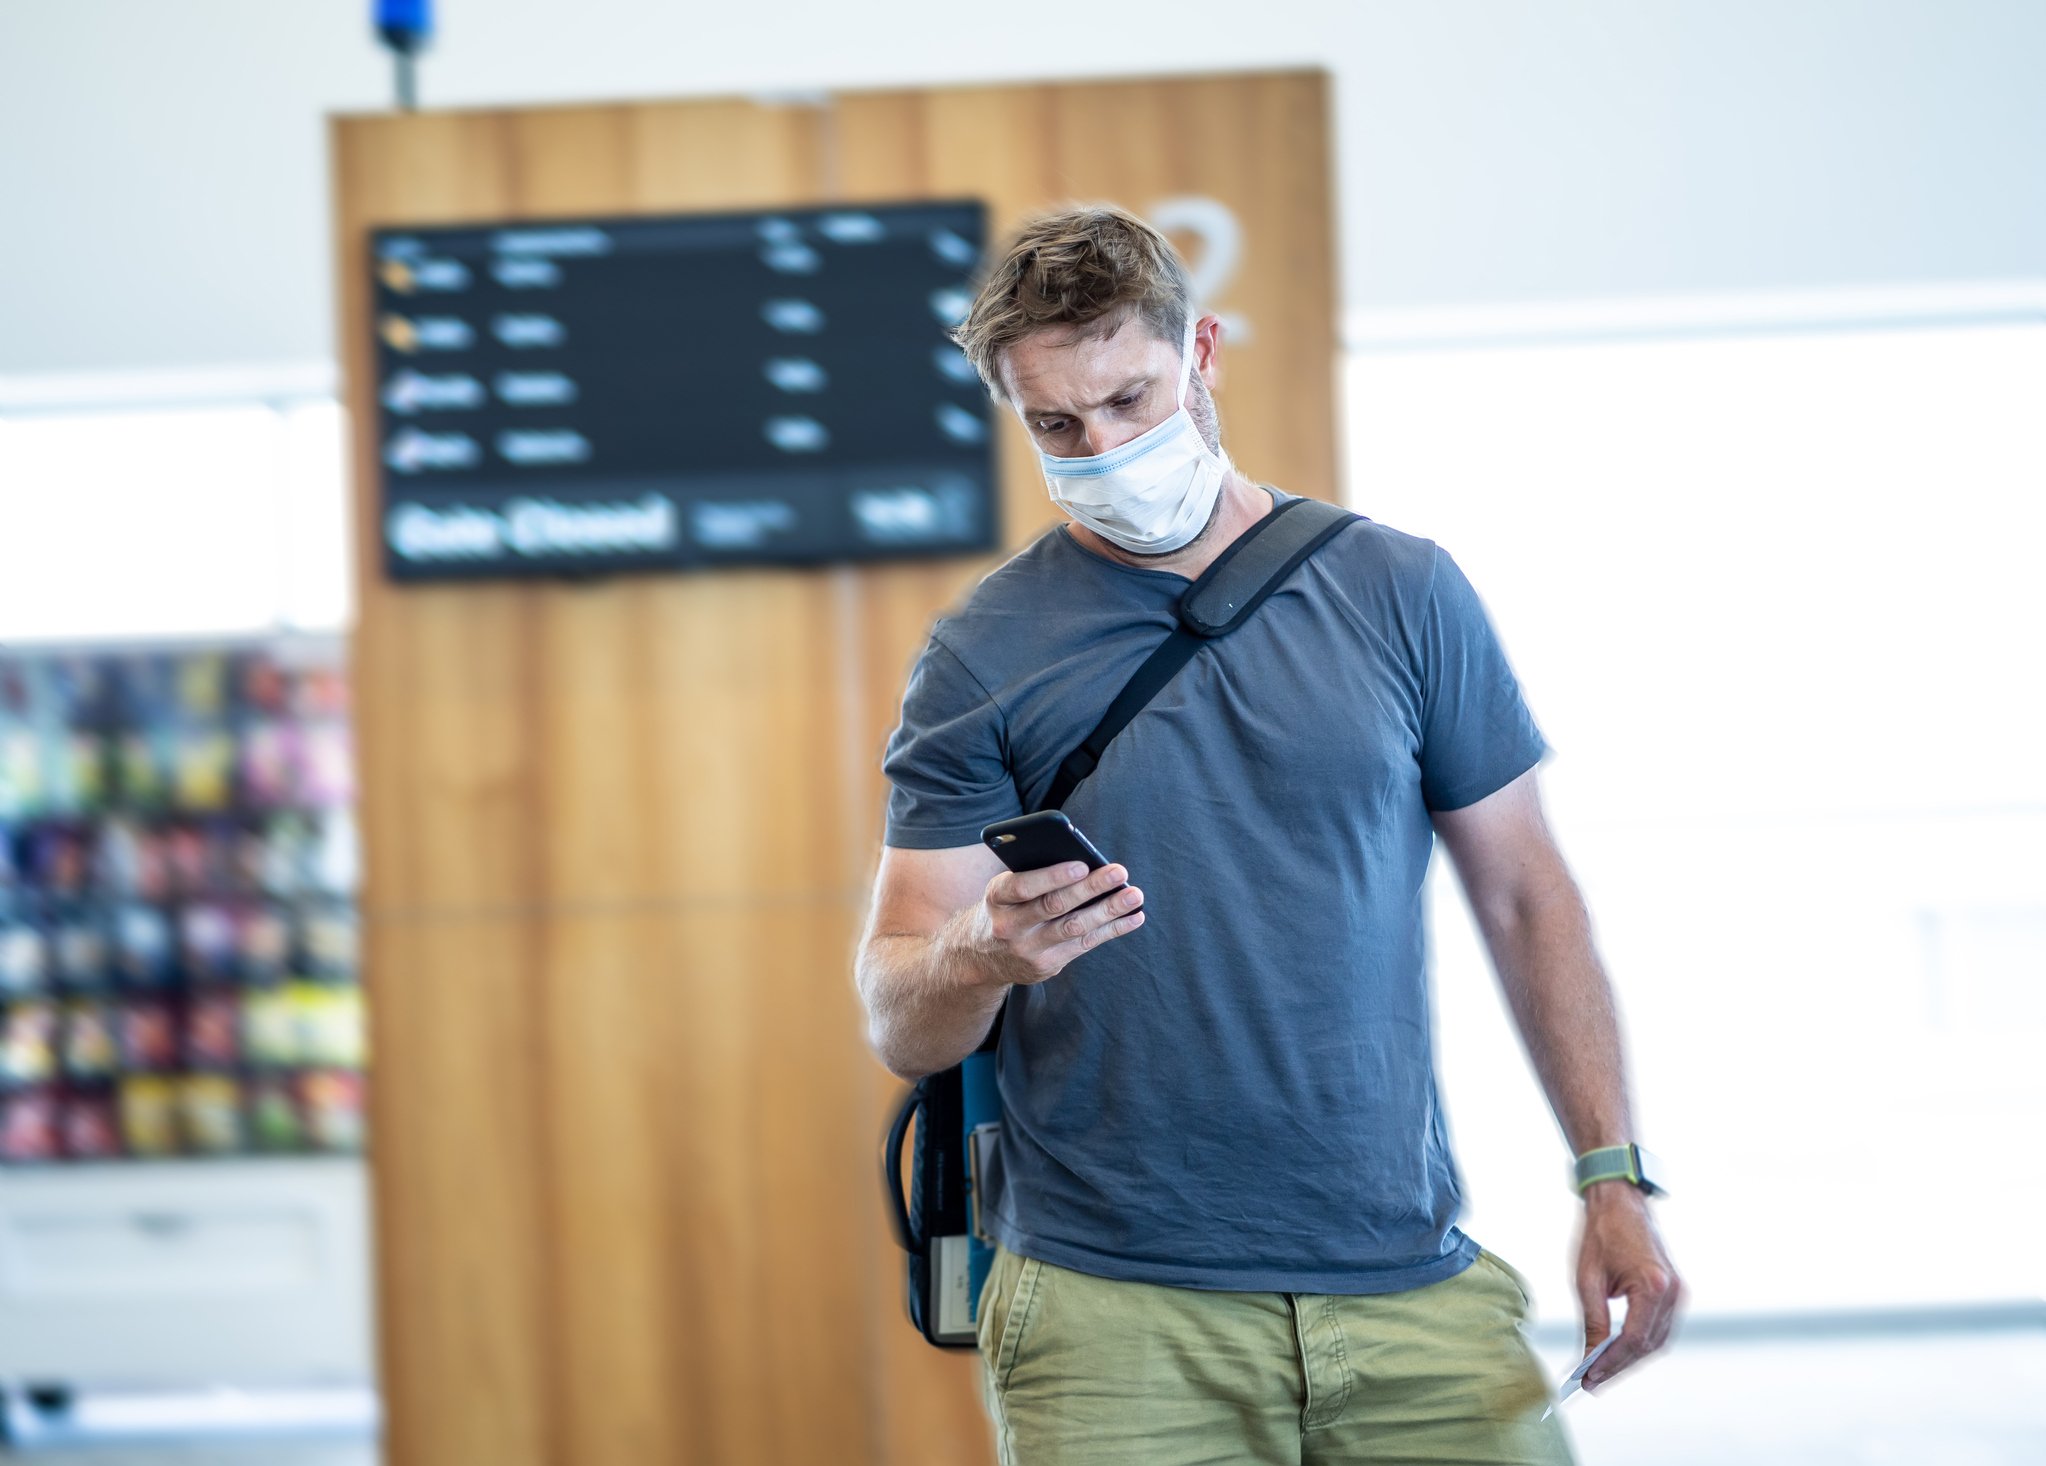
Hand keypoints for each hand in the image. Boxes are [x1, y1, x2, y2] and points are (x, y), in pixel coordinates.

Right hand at [964, 861, 1144, 986]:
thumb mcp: (1004, 889)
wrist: (981, 956)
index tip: (1082, 864)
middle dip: (1090, 888)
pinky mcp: (1047, 966)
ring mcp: (1029, 950)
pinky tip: (1134, 917)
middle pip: (1054, 906)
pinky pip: (1084, 945)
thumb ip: (1032, 875)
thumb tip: (1084, 860)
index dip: (1052, 876)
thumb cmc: (1004, 907)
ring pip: (1074, 928)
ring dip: (1108, 910)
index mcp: (997, 898)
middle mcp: (1010, 926)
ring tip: (1135, 895)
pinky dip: (1112, 930)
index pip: (1023, 886)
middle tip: (1120, 871)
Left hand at [1573, 1187, 1683, 1389]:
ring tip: (1602, 1372)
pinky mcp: (1676, 1291)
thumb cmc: (1601, 1233)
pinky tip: (1619, 1352)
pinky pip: (1661, 1327)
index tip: (1588, 1379)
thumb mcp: (1588, 1279)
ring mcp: (1679, 1292)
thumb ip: (1593, 1321)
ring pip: (1658, 1341)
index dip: (1611, 1364)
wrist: (1620, 1200)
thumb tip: (1588, 1358)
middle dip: (1620, 1367)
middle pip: (1648, 1346)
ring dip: (1631, 1359)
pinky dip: (1641, 1343)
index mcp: (1653, 1286)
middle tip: (1592, 1382)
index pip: (1634, 1340)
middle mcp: (1673, 1292)